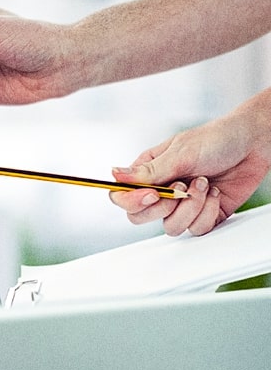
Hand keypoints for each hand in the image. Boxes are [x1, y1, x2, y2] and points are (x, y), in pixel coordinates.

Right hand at [109, 98, 270, 234]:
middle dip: (164, 207)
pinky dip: (208, 212)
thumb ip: (149, 171)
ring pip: (170, 226)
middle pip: (140, 217)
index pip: (122, 196)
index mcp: (148, 172)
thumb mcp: (180, 153)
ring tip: (204, 184)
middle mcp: (162, 190)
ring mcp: (181, 205)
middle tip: (180, 189)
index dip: (132, 201)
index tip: (153, 194)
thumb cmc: (216, 139)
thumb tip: (114, 175)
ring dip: (191, 207)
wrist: (254, 145)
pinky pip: (196, 229)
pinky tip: (214, 193)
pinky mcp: (203, 215)